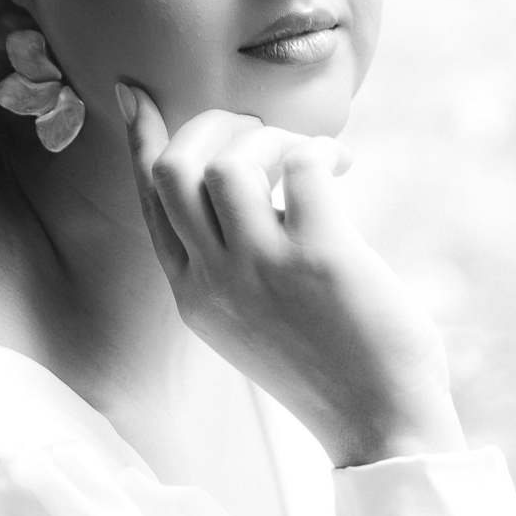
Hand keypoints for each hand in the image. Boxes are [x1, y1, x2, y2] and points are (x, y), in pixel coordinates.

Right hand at [118, 83, 464, 466]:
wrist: (379, 424)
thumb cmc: (329, 363)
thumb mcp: (253, 318)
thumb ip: (233, 260)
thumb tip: (244, 181)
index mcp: (192, 294)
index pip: (147, 200)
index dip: (141, 139)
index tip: (136, 91)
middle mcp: (212, 281)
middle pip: (173, 169)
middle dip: (214, 125)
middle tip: (264, 133)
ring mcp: (261, 271)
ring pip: (228, 164)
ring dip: (271, 138)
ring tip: (309, 156)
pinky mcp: (319, 261)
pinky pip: (302, 167)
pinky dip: (319, 151)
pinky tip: (342, 167)